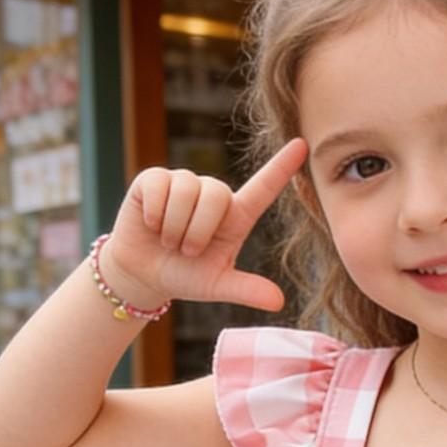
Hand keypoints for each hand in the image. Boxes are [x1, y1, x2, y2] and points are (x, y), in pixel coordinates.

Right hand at [102, 138, 308, 310]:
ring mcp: (183, 183)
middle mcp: (213, 194)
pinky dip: (155, 213)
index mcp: (235, 217)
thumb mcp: (216, 285)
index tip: (303, 145)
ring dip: (174, 227)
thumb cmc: (185, 276)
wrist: (143, 274)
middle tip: (187, 251)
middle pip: (217, 194)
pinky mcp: (154, 178)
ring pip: (186, 191)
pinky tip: (151, 225)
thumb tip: (278, 302)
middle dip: (198, 230)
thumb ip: (245, 289)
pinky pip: (160, 186)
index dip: (282, 167)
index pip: (263, 187)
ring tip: (168, 241)